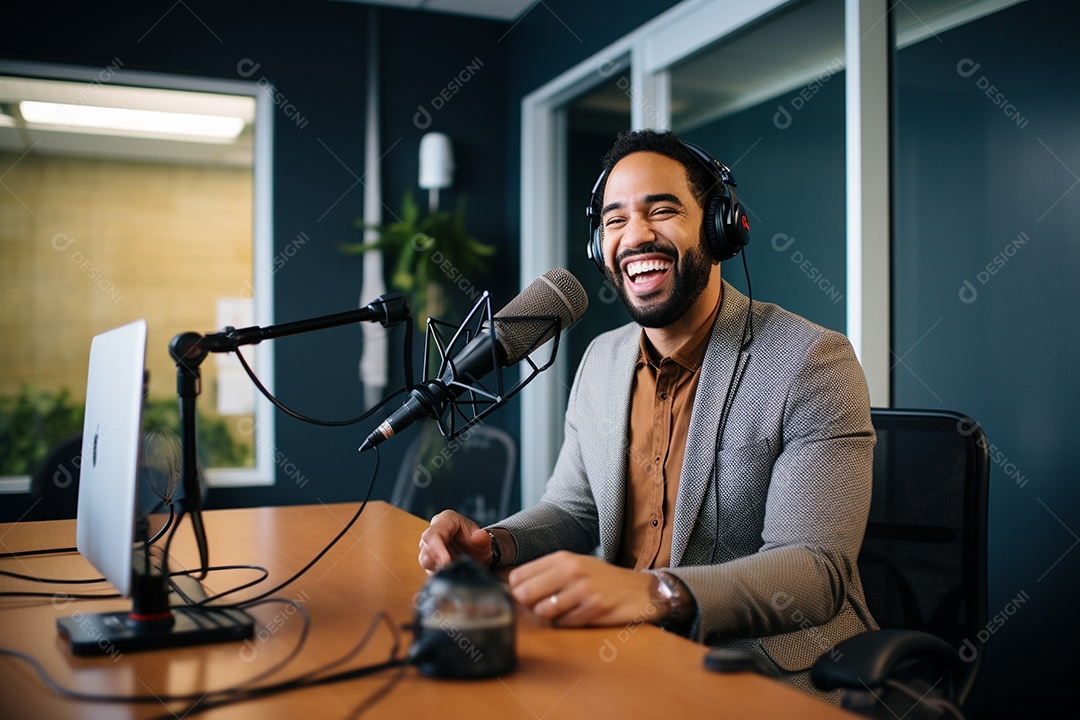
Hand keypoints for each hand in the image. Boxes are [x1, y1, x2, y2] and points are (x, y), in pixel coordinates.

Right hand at [418, 510, 490, 573]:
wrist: (477, 554)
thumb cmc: (477, 543)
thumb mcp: (484, 540)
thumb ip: (483, 538)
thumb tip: (480, 536)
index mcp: (445, 520)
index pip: (434, 533)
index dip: (438, 548)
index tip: (446, 561)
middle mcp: (434, 531)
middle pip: (426, 547)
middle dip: (438, 560)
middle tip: (452, 569)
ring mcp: (429, 546)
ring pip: (425, 559)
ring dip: (439, 567)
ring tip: (455, 569)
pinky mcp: (428, 559)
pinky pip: (428, 568)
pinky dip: (439, 573)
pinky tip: (450, 573)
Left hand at [507, 551, 660, 626]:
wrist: (640, 590)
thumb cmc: (602, 580)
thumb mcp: (574, 566)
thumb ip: (546, 574)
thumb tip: (513, 589)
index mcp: (562, 558)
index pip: (518, 576)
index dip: (517, 591)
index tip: (526, 597)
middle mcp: (571, 570)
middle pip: (524, 594)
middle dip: (529, 606)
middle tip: (543, 607)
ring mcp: (583, 588)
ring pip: (542, 612)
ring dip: (549, 618)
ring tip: (564, 611)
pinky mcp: (595, 607)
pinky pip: (564, 624)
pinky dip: (567, 624)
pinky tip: (579, 616)